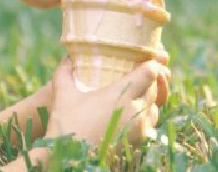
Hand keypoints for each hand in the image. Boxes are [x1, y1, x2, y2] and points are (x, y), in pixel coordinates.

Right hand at [45, 57, 169, 144]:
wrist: (69, 160)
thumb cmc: (66, 126)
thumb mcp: (63, 96)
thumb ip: (65, 73)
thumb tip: (68, 57)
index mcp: (121, 95)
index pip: (150, 73)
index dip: (150, 64)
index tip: (144, 62)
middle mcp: (135, 112)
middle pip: (154, 90)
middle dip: (148, 83)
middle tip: (135, 78)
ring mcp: (139, 130)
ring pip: (154, 110)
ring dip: (146, 103)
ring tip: (132, 99)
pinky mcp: (137, 144)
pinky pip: (148, 127)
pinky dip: (143, 120)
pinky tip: (128, 117)